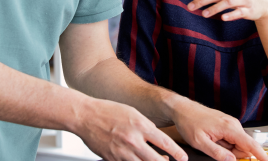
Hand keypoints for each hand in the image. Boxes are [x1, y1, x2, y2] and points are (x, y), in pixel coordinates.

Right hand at [73, 98, 187, 160]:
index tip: (183, 158)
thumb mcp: (133, 113)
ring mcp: (122, 152)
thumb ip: (146, 127)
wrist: (85, 116)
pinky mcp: (112, 159)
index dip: (177, 152)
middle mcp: (133, 140)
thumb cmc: (108, 111)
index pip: (165, 143)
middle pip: (157, 160)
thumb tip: (158, 140)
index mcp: (140, 125)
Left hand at [170, 100, 267, 160]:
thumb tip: (232, 160)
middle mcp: (233, 124)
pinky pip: (231, 140)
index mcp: (229, 128)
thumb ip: (217, 153)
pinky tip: (212, 138)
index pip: (250, 144)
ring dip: (226, 148)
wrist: (182, 109)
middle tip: (214, 146)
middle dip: (233, 153)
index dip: (261, 155)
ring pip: (237, 144)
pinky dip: (224, 143)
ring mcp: (230, 124)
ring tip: (211, 140)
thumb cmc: (189, 122)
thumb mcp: (200, 142)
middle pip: (243, 147)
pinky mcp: (227, 125)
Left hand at [188, 0, 267, 22]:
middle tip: (191, 6)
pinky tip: (223, 18)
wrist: (263, 4)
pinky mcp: (249, 10)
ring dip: (215, 8)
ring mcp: (244, 0)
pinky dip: (231, 15)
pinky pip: (239, 12)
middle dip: (204, 0)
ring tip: (204, 14)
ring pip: (228, 3)